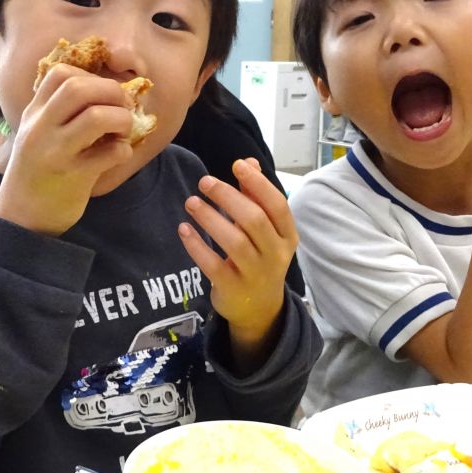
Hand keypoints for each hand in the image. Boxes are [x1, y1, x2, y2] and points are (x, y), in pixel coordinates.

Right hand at [0, 63, 133, 234]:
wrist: (20, 219)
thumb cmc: (36, 174)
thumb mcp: (37, 135)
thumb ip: (58, 112)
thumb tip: (104, 91)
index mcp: (33, 114)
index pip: (60, 73)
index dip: (90, 76)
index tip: (102, 94)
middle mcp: (40, 129)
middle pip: (78, 87)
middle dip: (111, 91)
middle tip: (121, 107)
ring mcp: (56, 152)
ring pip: (97, 116)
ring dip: (122, 119)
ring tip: (122, 131)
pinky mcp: (74, 177)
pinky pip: (110, 153)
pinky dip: (123, 150)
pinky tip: (118, 155)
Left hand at [178, 158, 296, 364]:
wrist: (260, 310)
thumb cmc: (261, 259)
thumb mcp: (266, 231)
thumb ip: (257, 198)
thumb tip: (248, 162)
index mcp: (287, 236)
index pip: (277, 205)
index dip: (258, 183)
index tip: (237, 165)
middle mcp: (275, 255)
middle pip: (254, 220)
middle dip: (228, 197)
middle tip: (204, 181)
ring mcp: (255, 274)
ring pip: (234, 242)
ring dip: (210, 218)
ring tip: (190, 202)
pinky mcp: (232, 288)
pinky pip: (213, 265)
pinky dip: (197, 246)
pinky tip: (184, 229)